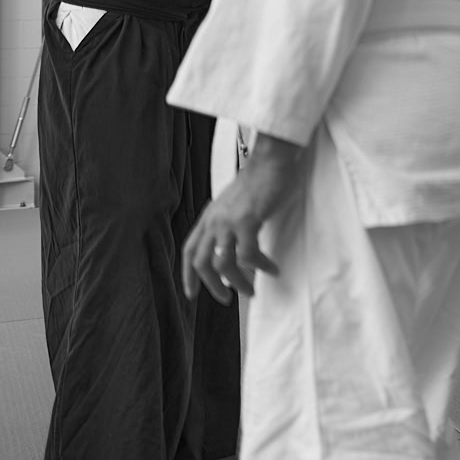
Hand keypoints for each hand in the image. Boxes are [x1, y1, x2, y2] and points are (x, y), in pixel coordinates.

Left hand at [180, 141, 301, 302]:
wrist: (270, 160)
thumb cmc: (259, 179)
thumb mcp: (234, 203)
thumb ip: (229, 222)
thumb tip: (236, 244)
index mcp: (209, 217)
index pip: (190, 250)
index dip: (188, 275)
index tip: (191, 293)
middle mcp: (214, 221)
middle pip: (202, 263)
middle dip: (212, 286)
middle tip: (226, 298)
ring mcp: (228, 222)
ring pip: (223, 264)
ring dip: (237, 282)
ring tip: (252, 290)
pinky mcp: (247, 221)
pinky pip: (249, 255)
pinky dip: (260, 267)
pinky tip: (271, 269)